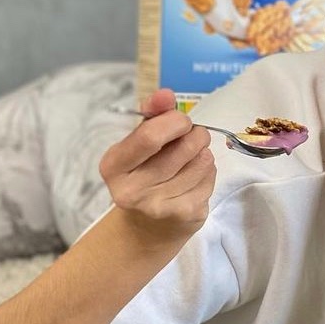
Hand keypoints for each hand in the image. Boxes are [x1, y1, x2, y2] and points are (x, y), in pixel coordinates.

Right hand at [98, 88, 215, 245]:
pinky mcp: (186, 216)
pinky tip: (194, 178)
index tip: (181, 121)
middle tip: (193, 136)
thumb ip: (150, 115)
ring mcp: (160, 207)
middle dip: (196, 134)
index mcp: (114, 166)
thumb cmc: (142, 174)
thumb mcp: (137, 144)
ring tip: (191, 159)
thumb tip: (166, 94)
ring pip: (203, 161)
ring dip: (203, 153)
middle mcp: (132, 191)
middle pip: (184, 148)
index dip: (174, 122)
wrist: (146, 229)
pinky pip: (210, 178)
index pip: (149, 137)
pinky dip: (208, 171)